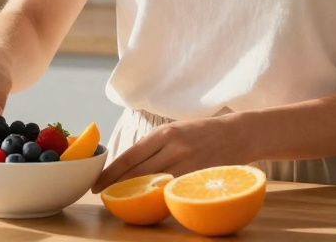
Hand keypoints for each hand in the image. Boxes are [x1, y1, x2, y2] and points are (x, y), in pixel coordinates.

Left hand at [91, 116, 245, 193]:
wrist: (238, 134)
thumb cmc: (202, 132)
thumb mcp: (175, 130)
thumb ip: (153, 146)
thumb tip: (126, 165)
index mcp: (164, 134)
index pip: (129, 156)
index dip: (110, 173)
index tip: (96, 183)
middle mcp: (174, 148)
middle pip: (137, 173)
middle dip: (116, 186)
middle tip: (101, 196)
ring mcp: (188, 165)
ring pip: (153, 185)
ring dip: (134, 196)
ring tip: (119, 203)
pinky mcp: (199, 179)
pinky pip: (173, 193)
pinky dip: (158, 200)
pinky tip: (148, 206)